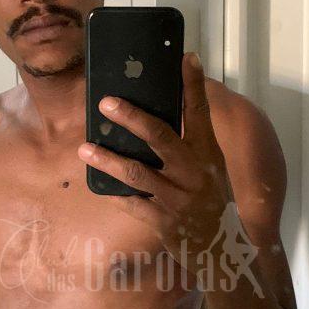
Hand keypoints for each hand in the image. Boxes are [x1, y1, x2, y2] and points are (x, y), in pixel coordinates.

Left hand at [77, 52, 235, 275]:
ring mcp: (177, 198)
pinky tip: (98, 185)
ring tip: (84, 149)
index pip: (200, 113)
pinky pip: (132, 204)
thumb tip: (171, 109)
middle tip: (106, 103)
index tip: (185, 57)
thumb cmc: (214, 201)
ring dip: (107, 160)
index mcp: (208, 155)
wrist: (223, 250)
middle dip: (132, 118)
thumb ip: (193, 141)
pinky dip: (114, 194)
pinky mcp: (163, 221)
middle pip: (160, 138)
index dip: (193, 85)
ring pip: (137, 174)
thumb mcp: (212, 168)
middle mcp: (193, 173)